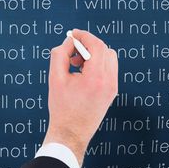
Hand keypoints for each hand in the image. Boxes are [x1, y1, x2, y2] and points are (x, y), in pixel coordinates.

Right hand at [43, 29, 117, 165]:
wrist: (71, 133)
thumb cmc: (61, 107)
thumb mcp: (55, 78)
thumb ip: (60, 54)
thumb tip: (69, 41)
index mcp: (96, 77)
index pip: (97, 45)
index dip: (84, 36)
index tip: (73, 34)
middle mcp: (109, 81)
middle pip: (105, 49)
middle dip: (88, 44)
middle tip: (72, 50)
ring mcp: (113, 87)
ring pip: (109, 58)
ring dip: (94, 54)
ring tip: (76, 63)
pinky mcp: (112, 92)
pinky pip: (109, 68)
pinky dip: (97, 63)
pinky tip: (82, 72)